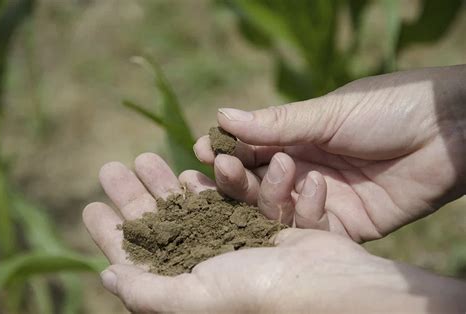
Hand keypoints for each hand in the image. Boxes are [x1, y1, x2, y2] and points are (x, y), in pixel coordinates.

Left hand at [83, 153, 465, 312]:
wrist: (338, 285)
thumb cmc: (266, 294)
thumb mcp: (199, 298)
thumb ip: (151, 294)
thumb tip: (107, 276)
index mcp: (190, 286)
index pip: (139, 258)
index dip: (112, 232)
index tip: (90, 204)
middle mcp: (209, 266)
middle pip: (163, 225)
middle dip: (138, 195)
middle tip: (114, 165)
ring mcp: (236, 244)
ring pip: (191, 205)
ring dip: (170, 180)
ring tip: (147, 154)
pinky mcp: (262, 225)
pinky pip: (232, 198)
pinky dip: (218, 180)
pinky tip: (200, 162)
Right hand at [194, 65, 465, 241]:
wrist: (449, 130)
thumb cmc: (389, 108)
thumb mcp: (328, 112)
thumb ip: (276, 123)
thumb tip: (223, 115)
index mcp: (298, 140)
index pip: (251, 150)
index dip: (226, 150)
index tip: (201, 149)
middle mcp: (305, 171)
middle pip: (257, 183)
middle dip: (232, 178)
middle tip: (212, 170)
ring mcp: (323, 199)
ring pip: (278, 208)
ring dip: (259, 195)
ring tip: (245, 178)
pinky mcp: (346, 224)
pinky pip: (312, 230)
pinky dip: (303, 214)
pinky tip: (306, 188)